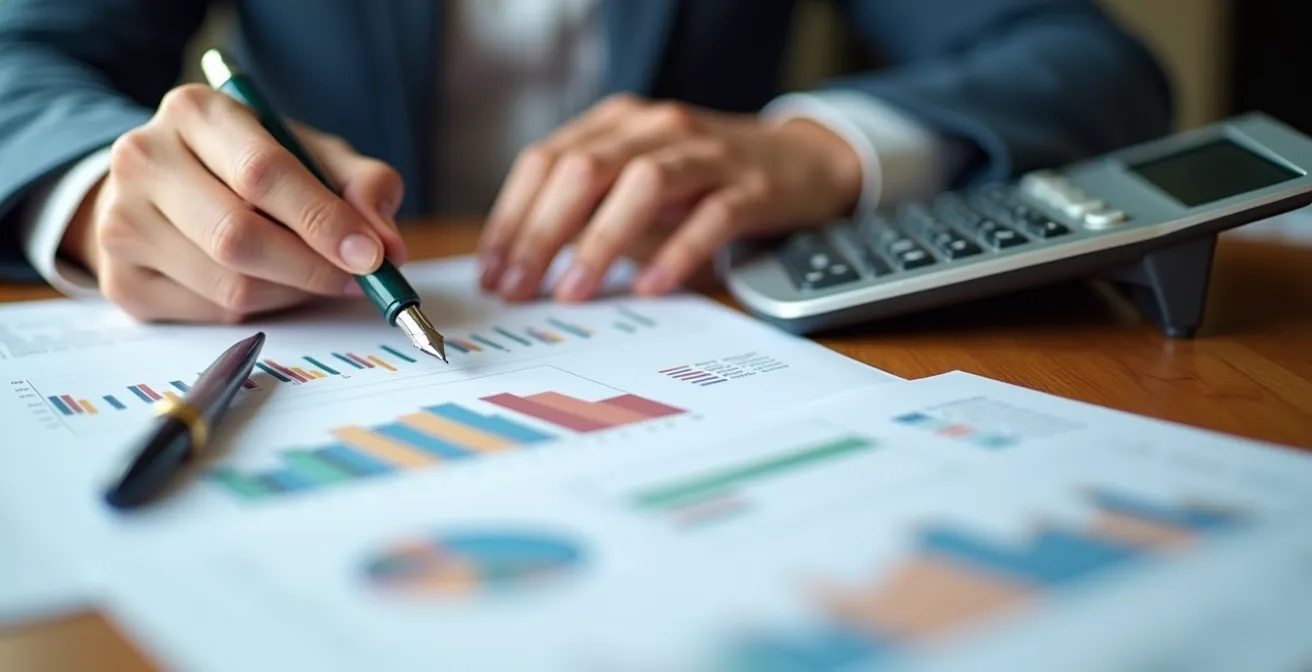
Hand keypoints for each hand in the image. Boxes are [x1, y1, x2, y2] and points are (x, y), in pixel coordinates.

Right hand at [60, 84, 406, 322]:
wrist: (164, 187)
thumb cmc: (250, 168)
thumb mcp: (311, 155)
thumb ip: (362, 186)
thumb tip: (389, 245)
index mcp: (195, 112)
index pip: (262, 171)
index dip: (323, 219)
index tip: (371, 255)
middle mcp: (143, 159)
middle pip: (238, 236)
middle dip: (311, 267)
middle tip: (355, 280)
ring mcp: (121, 221)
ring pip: (228, 285)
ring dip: (291, 294)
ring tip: (313, 277)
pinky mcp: (121, 280)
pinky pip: (210, 314)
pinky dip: (258, 312)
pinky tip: (268, 286)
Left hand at [476, 94, 862, 301]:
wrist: (802, 160)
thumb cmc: (706, 182)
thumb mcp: (639, 187)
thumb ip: (590, 214)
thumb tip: (526, 268)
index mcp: (618, 123)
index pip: (547, 161)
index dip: (512, 216)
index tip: (492, 271)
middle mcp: (657, 127)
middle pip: (582, 170)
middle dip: (540, 233)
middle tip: (518, 289)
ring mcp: (708, 153)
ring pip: (641, 184)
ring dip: (599, 242)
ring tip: (572, 292)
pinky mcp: (752, 185)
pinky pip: (710, 216)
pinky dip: (676, 252)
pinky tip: (650, 288)